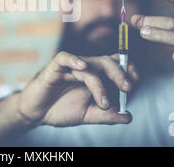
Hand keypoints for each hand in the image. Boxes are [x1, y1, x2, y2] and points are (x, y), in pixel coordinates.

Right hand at [17, 51, 138, 126]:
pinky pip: (64, 58)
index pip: (115, 64)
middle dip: (119, 73)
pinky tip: (82, 66)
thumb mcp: (87, 115)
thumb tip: (129, 116)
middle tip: (128, 88)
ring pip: (89, 65)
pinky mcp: (54, 68)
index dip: (127, 67)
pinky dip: (74, 59)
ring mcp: (70, 67)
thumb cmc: (61, 109)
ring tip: (103, 103)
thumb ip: (107, 116)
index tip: (136, 80)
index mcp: (95, 75)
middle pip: (106, 61)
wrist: (36, 113)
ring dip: (99, 83)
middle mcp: (84, 68)